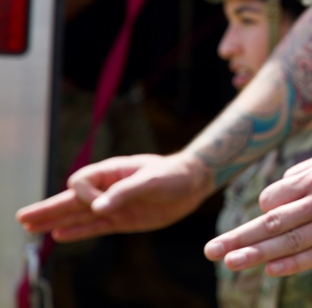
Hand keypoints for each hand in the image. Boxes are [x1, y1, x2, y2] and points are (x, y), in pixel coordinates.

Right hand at [15, 152, 212, 241]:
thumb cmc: (173, 175)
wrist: (193, 184)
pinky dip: (77, 231)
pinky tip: (59, 235)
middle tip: (22, 217)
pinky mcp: (122, 220)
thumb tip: (99, 208)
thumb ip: (125, 193)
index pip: (81, 183)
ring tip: (30, 228)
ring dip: (56, 221)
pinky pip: (94, 227)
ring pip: (78, 214)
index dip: (83, 195)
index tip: (99, 204)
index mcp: (111, 171)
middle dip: (48, 208)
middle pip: (71, 199)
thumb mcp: (151, 181)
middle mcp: (108, 188)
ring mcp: (113, 205)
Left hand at [204, 146, 311, 275]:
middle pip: (273, 223)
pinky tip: (271, 269)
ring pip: (290, 241)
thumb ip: (304, 173)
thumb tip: (275, 191)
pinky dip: (292, 262)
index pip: (273, 199)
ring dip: (256, 254)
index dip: (262, 211)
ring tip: (230, 262)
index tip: (263, 219)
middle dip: (239, 237)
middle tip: (211, 250)